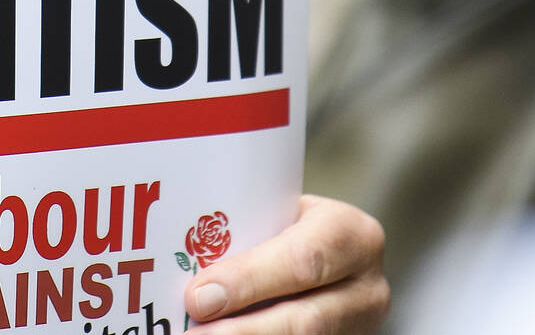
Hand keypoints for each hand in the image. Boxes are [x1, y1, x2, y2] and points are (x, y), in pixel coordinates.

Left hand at [182, 195, 386, 331]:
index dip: (249, 282)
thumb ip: (242, 232)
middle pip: (304, 322)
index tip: (198, 297)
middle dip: (242, 332)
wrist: (329, 254)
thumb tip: (169, 256)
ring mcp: (360, 328)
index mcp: (349, 234)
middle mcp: (365, 287)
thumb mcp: (277, 211)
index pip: (302, 261)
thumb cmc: (287, 225)